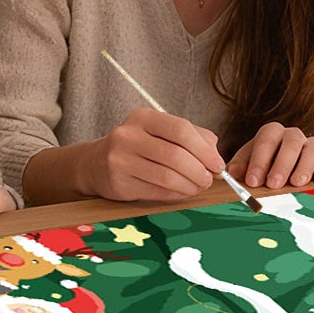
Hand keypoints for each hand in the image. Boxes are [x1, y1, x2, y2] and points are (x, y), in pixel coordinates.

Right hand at [82, 108, 224, 202]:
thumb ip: (192, 137)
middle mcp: (128, 136)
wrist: (95, 163)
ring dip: (190, 185)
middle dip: (199, 170)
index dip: (204, 149)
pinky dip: (176, 194)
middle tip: (209, 179)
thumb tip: (216, 155)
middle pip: (176, 155)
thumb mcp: (160, 132)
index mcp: (143, 117)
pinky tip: (183, 192)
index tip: (218, 164)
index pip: (181, 129)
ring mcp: (120, 160)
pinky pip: (157, 192)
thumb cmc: (138, 146)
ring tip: (198, 187)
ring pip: (167, 177)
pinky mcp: (119, 184)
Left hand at [228, 124, 313, 189]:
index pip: (266, 141)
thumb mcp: (249, 164)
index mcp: (271, 133)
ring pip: (312, 148)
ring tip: (297, 183)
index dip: (259, 160)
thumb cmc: (264, 166)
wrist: (286, 165)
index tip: (253, 180)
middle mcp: (292, 135)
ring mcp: (311, 143)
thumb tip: (232, 174)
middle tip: (274, 184)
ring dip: (304, 166)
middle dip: (281, 164)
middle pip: (291, 143)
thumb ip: (240, 167)